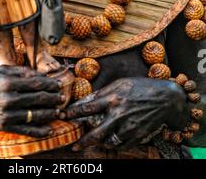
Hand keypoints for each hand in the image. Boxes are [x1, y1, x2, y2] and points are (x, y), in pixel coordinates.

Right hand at [0, 65, 62, 136]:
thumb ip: (20, 71)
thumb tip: (38, 74)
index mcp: (8, 82)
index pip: (35, 83)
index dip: (50, 84)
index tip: (59, 85)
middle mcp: (8, 99)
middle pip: (38, 99)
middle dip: (53, 98)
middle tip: (62, 97)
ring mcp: (6, 114)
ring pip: (34, 115)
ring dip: (49, 113)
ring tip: (59, 111)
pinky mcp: (4, 126)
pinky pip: (25, 130)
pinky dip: (39, 131)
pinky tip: (49, 130)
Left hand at [64, 77, 189, 149]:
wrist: (165, 98)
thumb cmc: (140, 87)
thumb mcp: (120, 83)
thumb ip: (103, 93)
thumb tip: (86, 100)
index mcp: (113, 98)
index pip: (87, 108)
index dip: (73, 114)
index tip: (64, 117)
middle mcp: (119, 114)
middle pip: (95, 133)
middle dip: (82, 142)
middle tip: (73, 147)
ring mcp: (128, 127)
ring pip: (108, 142)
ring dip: (99, 144)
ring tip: (91, 144)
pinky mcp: (137, 136)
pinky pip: (121, 146)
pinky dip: (114, 145)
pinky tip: (110, 142)